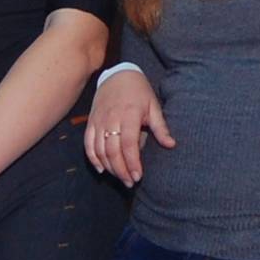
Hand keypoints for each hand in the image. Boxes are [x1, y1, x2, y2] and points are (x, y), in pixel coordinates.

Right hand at [85, 68, 174, 186]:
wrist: (118, 75)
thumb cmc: (139, 92)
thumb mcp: (153, 106)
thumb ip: (161, 127)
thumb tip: (171, 145)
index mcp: (129, 114)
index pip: (128, 144)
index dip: (132, 163)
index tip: (138, 176)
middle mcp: (111, 119)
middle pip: (113, 151)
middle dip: (121, 170)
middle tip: (130, 183)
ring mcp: (99, 121)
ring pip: (100, 150)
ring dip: (109, 167)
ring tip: (120, 178)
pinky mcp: (91, 122)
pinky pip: (88, 144)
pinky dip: (93, 158)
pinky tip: (102, 169)